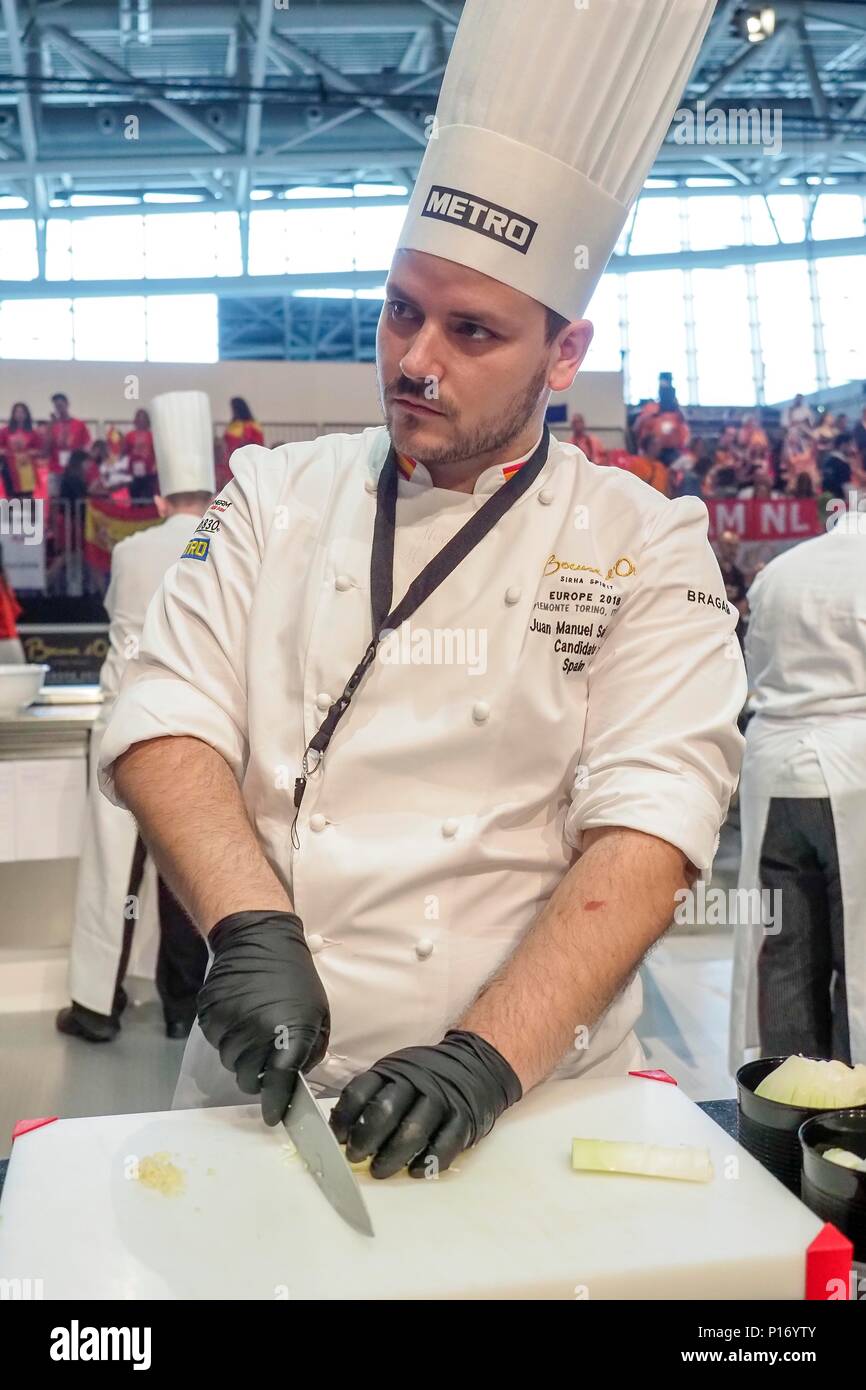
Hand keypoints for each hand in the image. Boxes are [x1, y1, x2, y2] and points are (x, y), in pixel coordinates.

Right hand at [196, 909, 329, 1125]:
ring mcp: (228, 1025)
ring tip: (253, 1029)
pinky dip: (226, 1038)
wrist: (258, 941)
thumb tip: (296, 1077)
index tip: (273, 1116)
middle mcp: (256, 1033)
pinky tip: (238, 1017)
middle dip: (258, 1077)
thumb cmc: (294, 978)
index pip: (278, 1082)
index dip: (275, 1104)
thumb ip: (310, 1049)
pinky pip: (216, 1042)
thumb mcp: (318, 1013)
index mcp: (289, 1033)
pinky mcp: (209, 1016)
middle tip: (265, 1059)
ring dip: (241, 1056)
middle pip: (249, 1079)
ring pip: (230, 1062)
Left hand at [329, 1030, 521, 1178]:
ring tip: (379, 1171)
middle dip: (365, 1139)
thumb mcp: (396, 1076)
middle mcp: (417, 1082)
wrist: (477, 1065)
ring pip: (413, 1131)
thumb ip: (372, 1097)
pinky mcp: (465, 1118)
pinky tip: (413, 1172)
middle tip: (355, 1158)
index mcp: (394, 1072)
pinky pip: (444, 1144)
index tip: (338, 1140)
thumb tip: (341, 1133)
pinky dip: (427, 1162)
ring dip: (392, 1156)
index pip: (361, 1092)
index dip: (344, 1118)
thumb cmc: (426, 1079)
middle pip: (384, 1111)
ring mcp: (442, 1100)